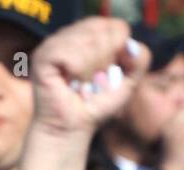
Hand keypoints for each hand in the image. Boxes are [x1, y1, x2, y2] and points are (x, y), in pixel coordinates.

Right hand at [30, 16, 148, 141]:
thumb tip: (128, 46)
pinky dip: (77, 71)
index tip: (106, 72)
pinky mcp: (42, 58)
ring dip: (90, 68)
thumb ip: (140, 58)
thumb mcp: (129, 81)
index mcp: (90, 34)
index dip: (117, 51)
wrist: (72, 128)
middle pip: (102, 31)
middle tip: (91, 80)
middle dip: (104, 60)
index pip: (116, 28)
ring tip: (81, 83)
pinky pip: (70, 54)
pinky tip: (70, 82)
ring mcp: (54, 44)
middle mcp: (71, 35)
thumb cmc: (96, 105)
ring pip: (87, 41)